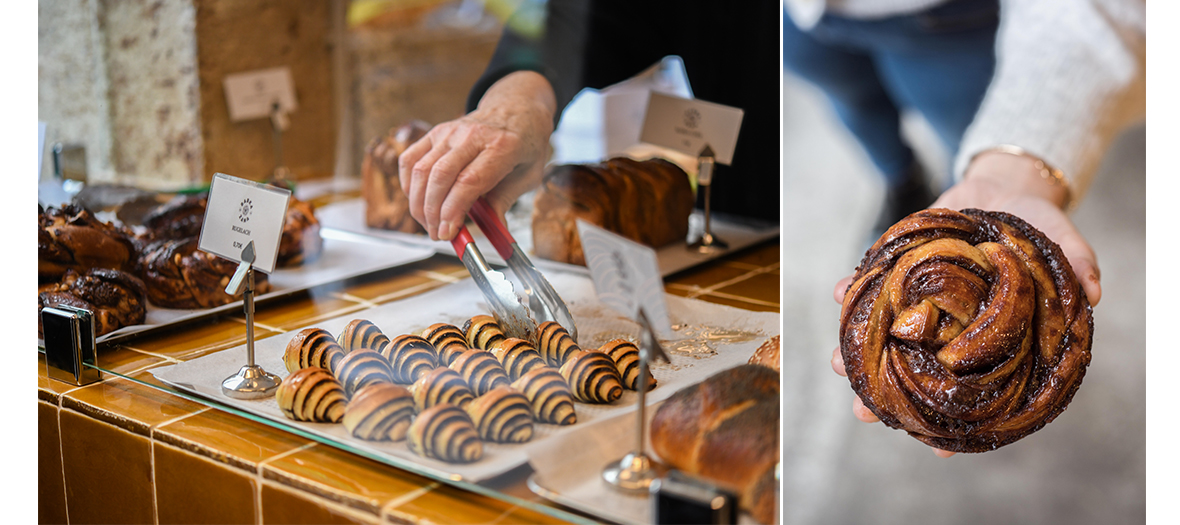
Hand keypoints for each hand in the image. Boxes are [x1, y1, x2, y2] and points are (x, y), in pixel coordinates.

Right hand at [398, 71, 556, 240]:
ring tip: (429, 224)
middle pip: (440, 176)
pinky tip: (418, 201)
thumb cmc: (524, 145)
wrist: (517, 110)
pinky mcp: (435, 132)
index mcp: (502, 146)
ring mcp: (450, 132)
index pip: (469, 181)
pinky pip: (410, 160)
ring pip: (421, 170)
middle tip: (438, 234)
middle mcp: (472, 135)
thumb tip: (494, 233)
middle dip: (433, 212)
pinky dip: (408, 185)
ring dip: (419, 203)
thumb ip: (506, 202)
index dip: (453, 210)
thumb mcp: (528, 176)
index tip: (448, 233)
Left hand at [829, 150, 1101, 457]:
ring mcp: (922, 301)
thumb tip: (1094, 292)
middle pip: (917, 368)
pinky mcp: (901, 269)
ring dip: (857, 349)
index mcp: (988, 337)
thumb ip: (1078, 263)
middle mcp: (950, 327)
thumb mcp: (1062, 242)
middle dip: (887, 392)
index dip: (958, 421)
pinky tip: (839, 293)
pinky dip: (852, 289)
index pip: (973, 387)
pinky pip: (872, 285)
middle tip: (864, 413)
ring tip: (837, 364)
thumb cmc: (1036, 228)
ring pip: (885, 335)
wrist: (1003, 189)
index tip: (938, 450)